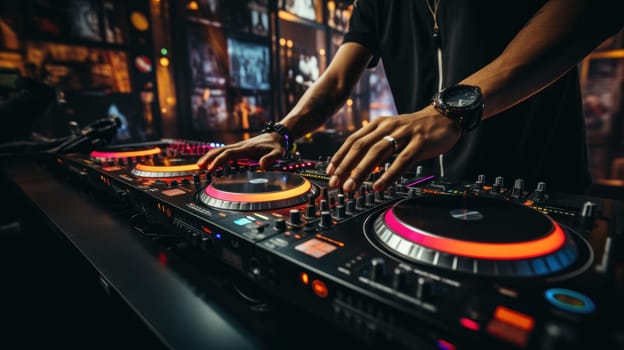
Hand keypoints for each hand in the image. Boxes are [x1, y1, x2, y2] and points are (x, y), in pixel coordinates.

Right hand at [196, 132, 285, 170]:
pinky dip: (216, 156)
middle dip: (209, 158)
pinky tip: (211, 162)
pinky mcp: (239, 149)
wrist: (277, 136)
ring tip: (200, 165)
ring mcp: (239, 147)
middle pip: (221, 150)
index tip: (212, 168)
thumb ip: (271, 159)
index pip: (229, 153)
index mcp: (247, 148)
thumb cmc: (276, 146)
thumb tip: (263, 166)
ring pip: (221, 150)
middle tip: (199, 166)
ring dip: (210, 156)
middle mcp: (240, 146)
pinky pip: (225, 152)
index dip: (220, 160)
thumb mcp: (278, 153)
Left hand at [326, 106, 460, 191]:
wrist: (445, 117)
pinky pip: (401, 161)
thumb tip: (357, 165)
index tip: (330, 172)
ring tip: (351, 187)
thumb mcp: (391, 132)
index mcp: (378, 124)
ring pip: (377, 153)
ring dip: (361, 172)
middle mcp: (388, 127)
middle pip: (361, 147)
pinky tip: (379, 186)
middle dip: (345, 167)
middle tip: (336, 184)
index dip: (340, 156)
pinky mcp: (419, 143)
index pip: (353, 140)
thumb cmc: (415, 130)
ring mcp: (404, 134)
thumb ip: (375, 144)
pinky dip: (388, 175)